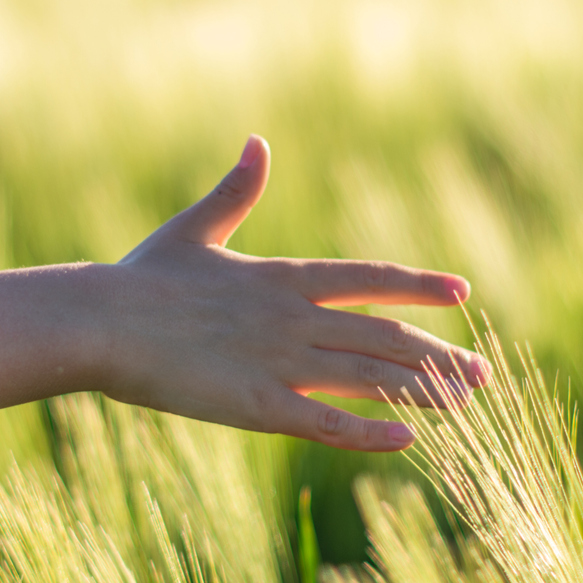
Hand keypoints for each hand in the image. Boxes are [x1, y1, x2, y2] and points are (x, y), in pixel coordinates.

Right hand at [0, 135, 488, 451]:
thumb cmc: (140, 278)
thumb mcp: (196, 230)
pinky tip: (410, 442)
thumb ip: (237, 191)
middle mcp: (293, 318)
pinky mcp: (256, 404)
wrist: (100, 320)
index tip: (462, 293)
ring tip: (467, 403)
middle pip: (384, 336)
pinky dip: (370, 431)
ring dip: (422, 390)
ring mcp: (279, 361)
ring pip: (368, 377)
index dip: (418, 286)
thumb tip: (258, 141)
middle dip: (438, 354)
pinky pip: (326, 422)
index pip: (369, 280)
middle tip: (483, 372)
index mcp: (283, 278)